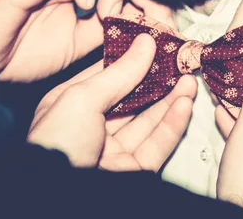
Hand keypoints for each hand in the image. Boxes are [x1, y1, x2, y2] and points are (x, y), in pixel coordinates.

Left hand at [27, 34, 196, 168]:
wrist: (57, 198)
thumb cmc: (54, 148)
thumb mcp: (82, 98)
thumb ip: (119, 72)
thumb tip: (144, 43)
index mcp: (69, 106)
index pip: (108, 76)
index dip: (133, 59)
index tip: (157, 45)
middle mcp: (90, 128)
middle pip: (132, 99)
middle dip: (158, 80)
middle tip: (179, 63)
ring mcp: (111, 151)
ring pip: (148, 122)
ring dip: (171, 100)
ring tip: (188, 81)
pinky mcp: (132, 171)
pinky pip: (157, 145)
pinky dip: (172, 125)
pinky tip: (184, 106)